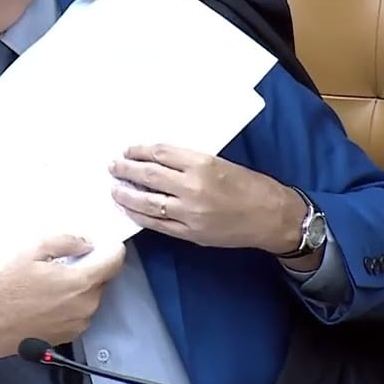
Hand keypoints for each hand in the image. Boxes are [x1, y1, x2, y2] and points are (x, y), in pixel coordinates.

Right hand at [0, 235, 124, 368]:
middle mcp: (86, 305)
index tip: (109, 245)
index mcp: (81, 283)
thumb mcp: (33, 252)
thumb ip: (65, 242)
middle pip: (103, 279)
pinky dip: (73, 303)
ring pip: (91, 296)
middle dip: (91, 268)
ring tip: (54, 283)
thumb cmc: (10, 290)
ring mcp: (80, 322)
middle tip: (67, 263)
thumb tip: (86, 244)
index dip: (114, 250)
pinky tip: (51, 300)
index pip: (114, 263)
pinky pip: (81, 312)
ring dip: (81, 287)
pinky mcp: (72, 334)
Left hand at [108, 144, 303, 252]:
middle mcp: (192, 187)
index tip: (127, 150)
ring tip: (114, 188)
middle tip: (113, 166)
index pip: (160, 153)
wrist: (271, 217)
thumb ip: (190, 162)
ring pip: (147, 202)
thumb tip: (159, 160)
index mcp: (202, 164)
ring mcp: (190, 213)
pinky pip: (157, 225)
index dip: (139, 151)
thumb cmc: (250, 186)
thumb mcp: (221, 162)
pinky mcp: (190, 233)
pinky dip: (140, 216)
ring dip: (126, 195)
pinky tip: (129, 210)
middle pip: (149, 176)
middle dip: (126, 170)